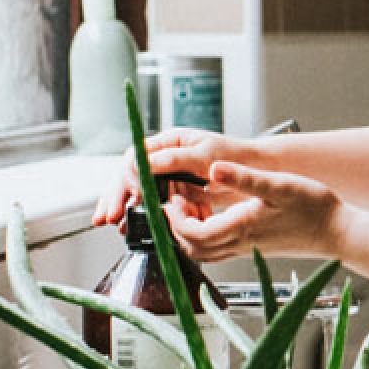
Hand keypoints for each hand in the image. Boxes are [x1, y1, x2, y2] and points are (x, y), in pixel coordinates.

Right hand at [91, 128, 248, 227]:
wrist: (260, 171)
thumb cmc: (237, 155)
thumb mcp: (204, 155)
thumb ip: (174, 159)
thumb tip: (144, 163)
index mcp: (170, 141)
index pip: (135, 157)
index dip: (126, 177)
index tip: (126, 196)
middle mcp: (167, 157)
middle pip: (132, 176)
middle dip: (118, 196)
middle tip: (108, 217)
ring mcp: (172, 176)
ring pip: (141, 191)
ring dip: (128, 208)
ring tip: (118, 226)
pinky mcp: (179, 192)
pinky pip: (157, 203)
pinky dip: (147, 214)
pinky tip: (138, 227)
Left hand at [163, 163, 341, 262]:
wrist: (338, 233)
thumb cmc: (314, 209)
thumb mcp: (279, 185)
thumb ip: (245, 178)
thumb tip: (215, 167)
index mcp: (242, 227)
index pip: (192, 233)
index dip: (175, 218)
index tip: (171, 199)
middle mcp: (241, 243)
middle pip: (193, 248)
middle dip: (177, 227)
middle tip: (176, 203)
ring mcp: (248, 249)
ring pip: (205, 252)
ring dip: (191, 233)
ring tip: (194, 207)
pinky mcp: (255, 248)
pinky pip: (221, 249)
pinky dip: (208, 237)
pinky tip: (217, 216)